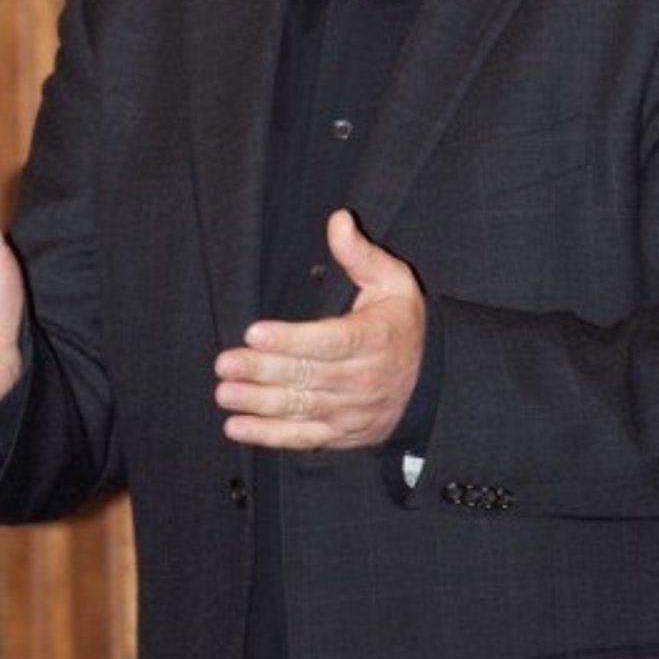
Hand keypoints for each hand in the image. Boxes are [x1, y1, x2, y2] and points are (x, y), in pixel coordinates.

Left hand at [213, 209, 424, 448]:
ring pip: (301, 408)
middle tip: (225, 364)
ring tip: (225, 392)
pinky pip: (302, 437)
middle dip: (263, 371)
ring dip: (259, 403)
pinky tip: (236, 427)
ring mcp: (351, 411)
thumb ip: (361, 254)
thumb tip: (338, 220)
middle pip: (308, 376)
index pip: (330, 340)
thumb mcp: (393, 282)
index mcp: (375, 339)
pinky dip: (269, 436)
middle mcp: (363, 379)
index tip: (255, 333)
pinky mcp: (341, 433)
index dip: (291, 339)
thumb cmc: (403, 324)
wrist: (434, 382)